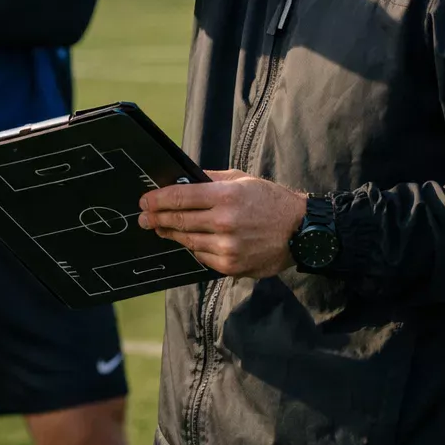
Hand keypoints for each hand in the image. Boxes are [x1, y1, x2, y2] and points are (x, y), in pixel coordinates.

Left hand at [138, 170, 307, 277]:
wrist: (301, 231)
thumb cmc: (271, 201)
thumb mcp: (242, 179)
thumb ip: (211, 179)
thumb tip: (183, 179)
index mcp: (226, 196)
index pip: (180, 197)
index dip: (157, 199)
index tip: (144, 201)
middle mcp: (225, 222)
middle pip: (179, 220)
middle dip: (157, 218)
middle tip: (143, 217)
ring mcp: (228, 247)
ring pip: (188, 240)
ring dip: (171, 234)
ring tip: (161, 228)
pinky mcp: (232, 266)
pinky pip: (202, 256)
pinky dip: (195, 248)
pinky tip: (190, 241)